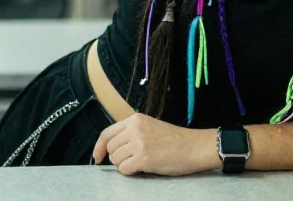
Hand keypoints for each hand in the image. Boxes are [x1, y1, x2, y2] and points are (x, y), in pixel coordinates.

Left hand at [92, 113, 218, 175]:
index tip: (97, 157)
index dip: (99, 147)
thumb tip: (112, 148)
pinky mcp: (144, 158)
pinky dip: (131, 172)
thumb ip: (132, 132)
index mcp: (135, 120)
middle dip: (118, 158)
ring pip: (115, 159)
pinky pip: (124, 170)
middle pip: (110, 148)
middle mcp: (135, 129)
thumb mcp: (151, 127)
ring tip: (142, 163)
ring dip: (125, 165)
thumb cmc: (176, 140)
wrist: (195, 147)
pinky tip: (144, 168)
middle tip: (133, 160)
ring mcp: (139, 143)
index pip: (107, 133)